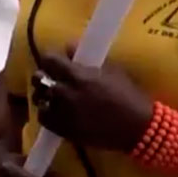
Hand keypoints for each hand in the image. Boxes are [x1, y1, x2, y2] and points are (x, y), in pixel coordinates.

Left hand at [33, 49, 152, 152]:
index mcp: (77, 76)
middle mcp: (65, 93)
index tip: (57, 61)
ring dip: (44, 95)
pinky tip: (56, 111)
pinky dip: (46, 112)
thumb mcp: (112, 70)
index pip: (48, 59)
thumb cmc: (128, 96)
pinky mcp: (63, 130)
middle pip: (39, 78)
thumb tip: (68, 46)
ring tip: (54, 96)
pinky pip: (43, 117)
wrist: (138, 128)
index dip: (51, 59)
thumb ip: (86, 59)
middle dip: (45, 76)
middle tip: (53, 78)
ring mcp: (62, 113)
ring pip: (38, 98)